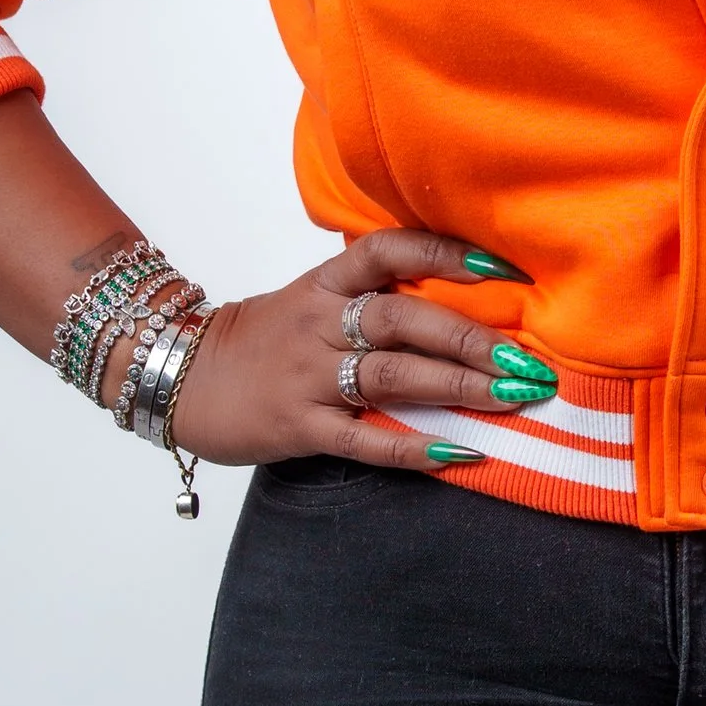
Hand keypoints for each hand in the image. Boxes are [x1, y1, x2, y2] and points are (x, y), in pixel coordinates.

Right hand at [169, 228, 551, 468]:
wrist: (178, 377)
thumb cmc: (263, 339)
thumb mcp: (310, 299)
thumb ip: (369, 294)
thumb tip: (460, 296)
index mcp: (324, 283)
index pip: (388, 251)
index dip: (447, 255)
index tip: (507, 271)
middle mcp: (318, 323)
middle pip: (402, 319)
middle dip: (472, 339)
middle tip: (528, 360)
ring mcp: (307, 377)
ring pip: (391, 376)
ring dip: (458, 386)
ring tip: (514, 398)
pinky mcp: (298, 427)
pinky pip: (364, 440)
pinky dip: (415, 448)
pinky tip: (462, 453)